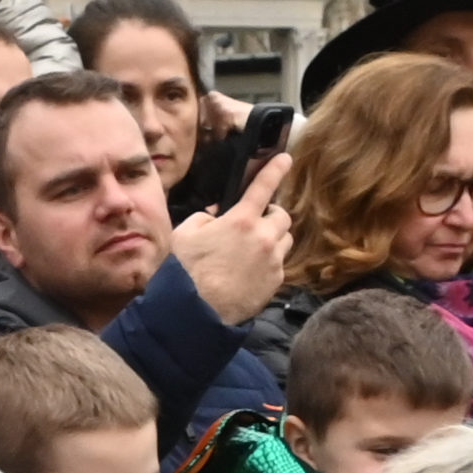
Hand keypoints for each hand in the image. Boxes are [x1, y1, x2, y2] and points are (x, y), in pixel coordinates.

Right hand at [171, 153, 298, 323]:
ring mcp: (273, 262)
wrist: (196, 313)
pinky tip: (251, 271)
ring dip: (274, 238)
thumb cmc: (186, 271)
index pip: (264, 186)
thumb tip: (218, 215)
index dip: (275, 168)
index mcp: (240, 220)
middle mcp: (263, 238)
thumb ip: (205, 217)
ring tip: (254, 248)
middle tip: (256, 222)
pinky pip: (280, 265)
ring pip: (286, 240)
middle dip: (271, 215)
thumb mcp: (186, 233)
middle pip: (282, 215)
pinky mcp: (276, 283)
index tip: (285, 158)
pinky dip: (270, 262)